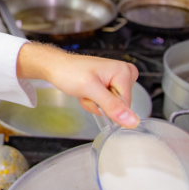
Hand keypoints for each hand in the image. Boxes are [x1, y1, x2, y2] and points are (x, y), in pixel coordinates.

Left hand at [16, 43, 139, 127]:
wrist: (55, 67)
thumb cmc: (69, 72)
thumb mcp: (90, 90)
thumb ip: (112, 106)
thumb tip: (133, 122)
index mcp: (125, 71)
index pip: (126, 105)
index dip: (107, 107)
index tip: (92, 95)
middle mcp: (124, 73)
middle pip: (119, 105)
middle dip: (99, 104)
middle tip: (86, 92)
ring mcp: (116, 79)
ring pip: (111, 106)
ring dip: (94, 103)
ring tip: (84, 91)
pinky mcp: (109, 84)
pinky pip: (105, 102)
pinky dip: (92, 101)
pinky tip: (84, 91)